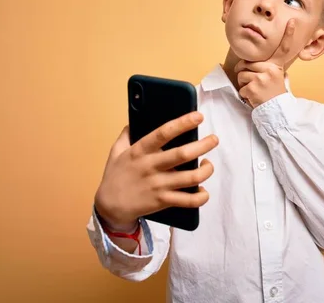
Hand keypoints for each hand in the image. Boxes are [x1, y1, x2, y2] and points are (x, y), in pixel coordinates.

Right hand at [94, 112, 218, 230]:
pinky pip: (188, 201)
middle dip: (203, 145)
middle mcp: (151, 167)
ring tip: (208, 164)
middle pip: (183, 154)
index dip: (183, 123)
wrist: (109, 206)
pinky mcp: (163, 201)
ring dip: (206, 170)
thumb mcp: (116, 151)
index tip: (198, 116)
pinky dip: (201, 197)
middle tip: (214, 139)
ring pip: (191, 178)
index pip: (163, 133)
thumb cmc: (115, 176)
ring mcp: (158, 185)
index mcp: (140, 151)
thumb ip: (127, 134)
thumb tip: (135, 118)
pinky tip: (203, 190)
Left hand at [235, 19, 295, 107]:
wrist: (276, 111)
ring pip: (241, 75)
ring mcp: (261, 78)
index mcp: (276, 66)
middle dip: (244, 72)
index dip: (289, 35)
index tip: (292, 22)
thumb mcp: (276, 78)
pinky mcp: (253, 88)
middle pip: (246, 64)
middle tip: (254, 82)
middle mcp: (270, 70)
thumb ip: (268, 67)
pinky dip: (245, 94)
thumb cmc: (273, 94)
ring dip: (244, 84)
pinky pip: (241, 88)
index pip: (283, 49)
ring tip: (256, 90)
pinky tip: (254, 98)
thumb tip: (255, 61)